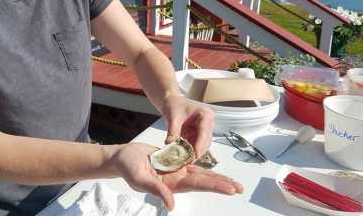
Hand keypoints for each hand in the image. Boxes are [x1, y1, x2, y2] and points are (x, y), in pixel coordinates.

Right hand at [110, 143, 241, 210]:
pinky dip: (204, 166)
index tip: (230, 189)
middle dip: (221, 184)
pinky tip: (215, 170)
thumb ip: (156, 190)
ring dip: (217, 178)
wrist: (122, 157)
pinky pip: (192, 163)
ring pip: (201, 174)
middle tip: (240, 188)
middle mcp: (177, 179)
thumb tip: (171, 205)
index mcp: (171, 185)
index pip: (197, 185)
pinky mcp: (174, 160)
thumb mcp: (139, 179)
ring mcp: (176, 170)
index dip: (214, 186)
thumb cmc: (128, 168)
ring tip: (233, 183)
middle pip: (203, 181)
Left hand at [161, 94, 214, 157]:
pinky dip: (191, 151)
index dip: (199, 145)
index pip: (204, 133)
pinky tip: (183, 156)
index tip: (194, 156)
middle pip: (205, 141)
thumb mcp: (173, 118)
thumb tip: (169, 145)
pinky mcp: (200, 135)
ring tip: (184, 161)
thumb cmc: (175, 105)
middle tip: (186, 162)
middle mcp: (208, 123)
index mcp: (205, 115)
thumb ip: (172, 132)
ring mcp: (205, 130)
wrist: (173, 102)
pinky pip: (197, 146)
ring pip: (203, 146)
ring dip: (194, 153)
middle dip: (196, 152)